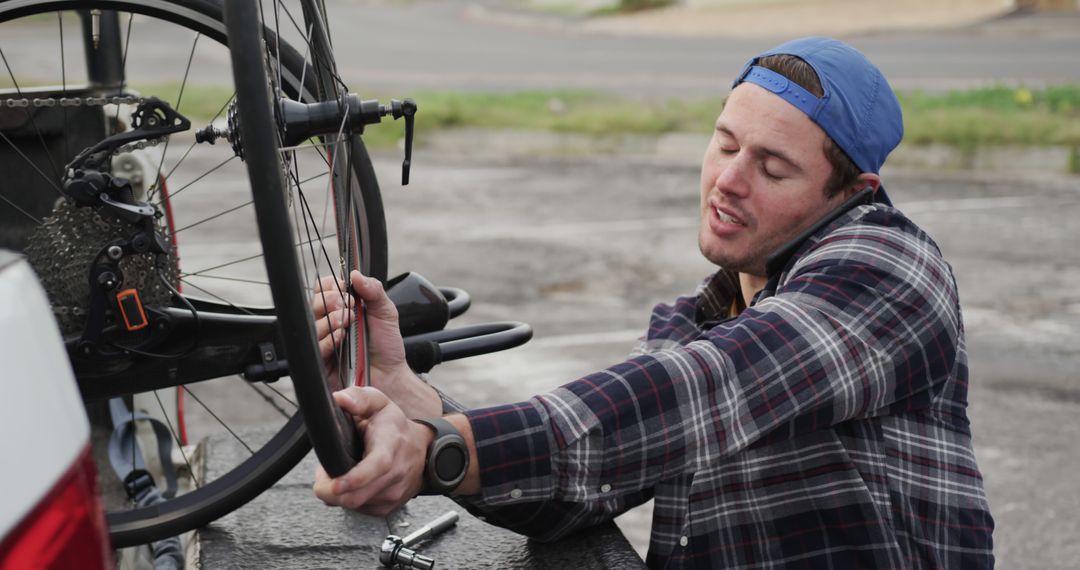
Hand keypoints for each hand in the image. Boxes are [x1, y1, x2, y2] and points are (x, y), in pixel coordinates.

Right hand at [312, 271, 442, 417]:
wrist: (390, 375)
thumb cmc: (385, 345)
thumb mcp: (385, 312)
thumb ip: (374, 290)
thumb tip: (356, 274)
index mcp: (341, 307)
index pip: (324, 288)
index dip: (332, 286)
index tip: (346, 289)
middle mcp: (329, 322)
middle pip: (314, 304)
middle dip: (330, 301)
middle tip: (346, 304)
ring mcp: (323, 341)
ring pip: (312, 324)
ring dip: (330, 319)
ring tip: (347, 321)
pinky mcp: (321, 361)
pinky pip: (315, 348)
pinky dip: (327, 340)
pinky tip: (340, 337)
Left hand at [313, 386, 430, 515]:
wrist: (424, 451)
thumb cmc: (397, 428)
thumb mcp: (380, 404)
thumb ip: (358, 398)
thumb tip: (339, 399)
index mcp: (390, 446)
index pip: (376, 466)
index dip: (354, 478)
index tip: (336, 484)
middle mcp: (394, 474)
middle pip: (356, 496)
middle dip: (330, 488)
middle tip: (324, 472)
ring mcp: (392, 494)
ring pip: (352, 504)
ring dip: (338, 493)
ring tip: (340, 473)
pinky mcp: (387, 507)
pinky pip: (358, 509)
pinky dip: (349, 498)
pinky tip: (353, 483)